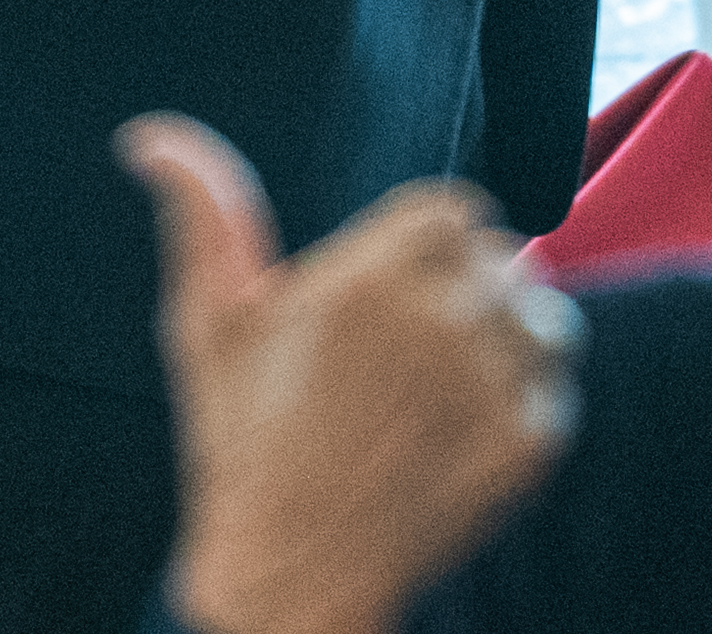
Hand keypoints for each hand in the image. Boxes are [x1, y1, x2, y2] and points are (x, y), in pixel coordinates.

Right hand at [128, 115, 574, 633]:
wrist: (291, 575)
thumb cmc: (243, 446)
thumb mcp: (208, 326)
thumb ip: (205, 216)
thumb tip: (153, 136)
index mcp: (366, 278)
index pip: (453, 210)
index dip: (430, 247)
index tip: (399, 292)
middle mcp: (438, 321)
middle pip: (501, 258)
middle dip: (468, 290)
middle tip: (418, 350)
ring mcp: (488, 385)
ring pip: (544, 317)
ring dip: (511, 340)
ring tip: (450, 387)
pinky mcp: (524, 444)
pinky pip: (557, 389)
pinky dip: (528, 406)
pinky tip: (466, 433)